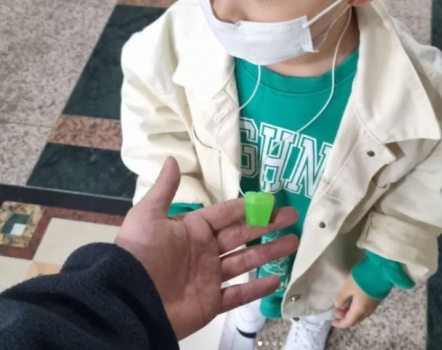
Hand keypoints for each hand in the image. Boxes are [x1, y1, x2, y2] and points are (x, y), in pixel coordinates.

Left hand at [115, 157, 298, 339]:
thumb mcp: (148, 216)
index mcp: (192, 229)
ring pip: (246, 262)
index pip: (226, 214)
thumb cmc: (140, 254)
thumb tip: (172, 159)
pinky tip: (276, 279)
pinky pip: (237, 295)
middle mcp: (204, 250)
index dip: (248, 207)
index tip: (271, 200)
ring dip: (270, 252)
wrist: (128, 300)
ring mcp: (209, 277)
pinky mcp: (210, 302)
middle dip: (267, 225)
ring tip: (293, 242)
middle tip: (292, 217)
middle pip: (242, 235)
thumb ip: (165, 189)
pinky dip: (256, 289)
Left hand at [332, 274, 380, 328]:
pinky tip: (352, 300)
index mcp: (360, 310)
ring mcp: (373, 305)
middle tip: (336, 311)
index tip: (332, 322)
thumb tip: (338, 306)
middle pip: (355, 320)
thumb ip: (342, 297)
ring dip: (350, 313)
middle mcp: (367, 311)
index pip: (349, 322)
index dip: (340, 324)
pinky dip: (356, 308)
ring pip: (360, 314)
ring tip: (343, 305)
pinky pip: (364, 309)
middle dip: (345, 318)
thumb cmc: (362, 279)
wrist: (382, 272)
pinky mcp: (376, 299)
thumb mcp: (348, 286)